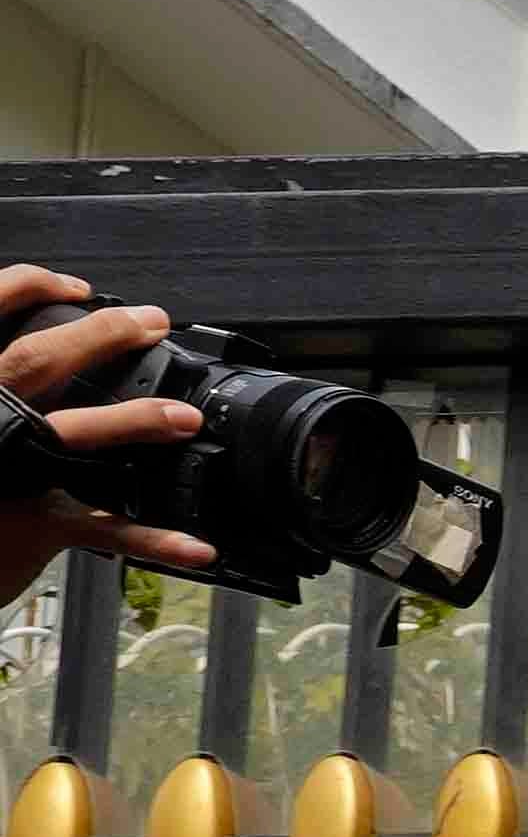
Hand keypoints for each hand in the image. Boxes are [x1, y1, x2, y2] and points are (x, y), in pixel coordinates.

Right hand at [0, 274, 216, 592]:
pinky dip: (155, 541)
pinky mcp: (34, 522)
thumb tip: (47, 360)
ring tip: (187, 419)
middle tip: (151, 322)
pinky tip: (199, 548)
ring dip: (134, 422)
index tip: (79, 288)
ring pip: (72, 434)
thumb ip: (10, 387)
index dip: (30, 288)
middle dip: (99, 335)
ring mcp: (10, 470)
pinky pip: (103, 529)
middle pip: (37, 360)